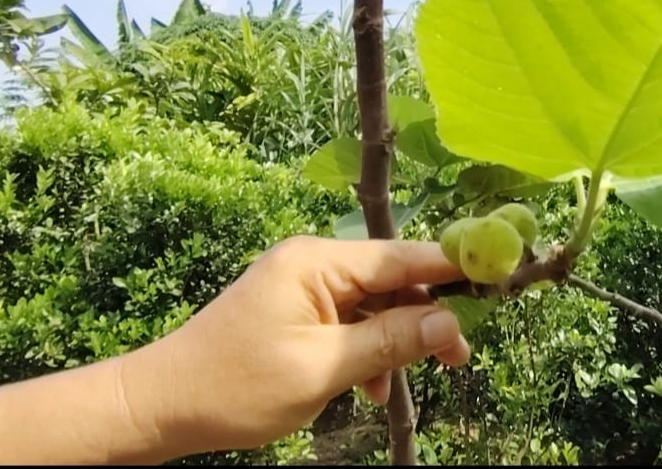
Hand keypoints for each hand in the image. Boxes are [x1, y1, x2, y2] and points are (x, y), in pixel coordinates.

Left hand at [120, 236, 470, 456]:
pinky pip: (349, 320)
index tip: (499, 276)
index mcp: (317, 262)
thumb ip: (391, 341)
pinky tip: (373, 386)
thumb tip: (452, 324)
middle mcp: (313, 262)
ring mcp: (303, 285)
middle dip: (429, 315)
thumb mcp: (324, 368)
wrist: (162, 405)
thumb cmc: (236, 387)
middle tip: (461, 357)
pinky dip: (368, 348)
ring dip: (398, 338)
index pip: (403, 256)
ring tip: (423, 376)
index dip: (454, 267)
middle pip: (393, 279)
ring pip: (374, 303)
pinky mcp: (296, 309)